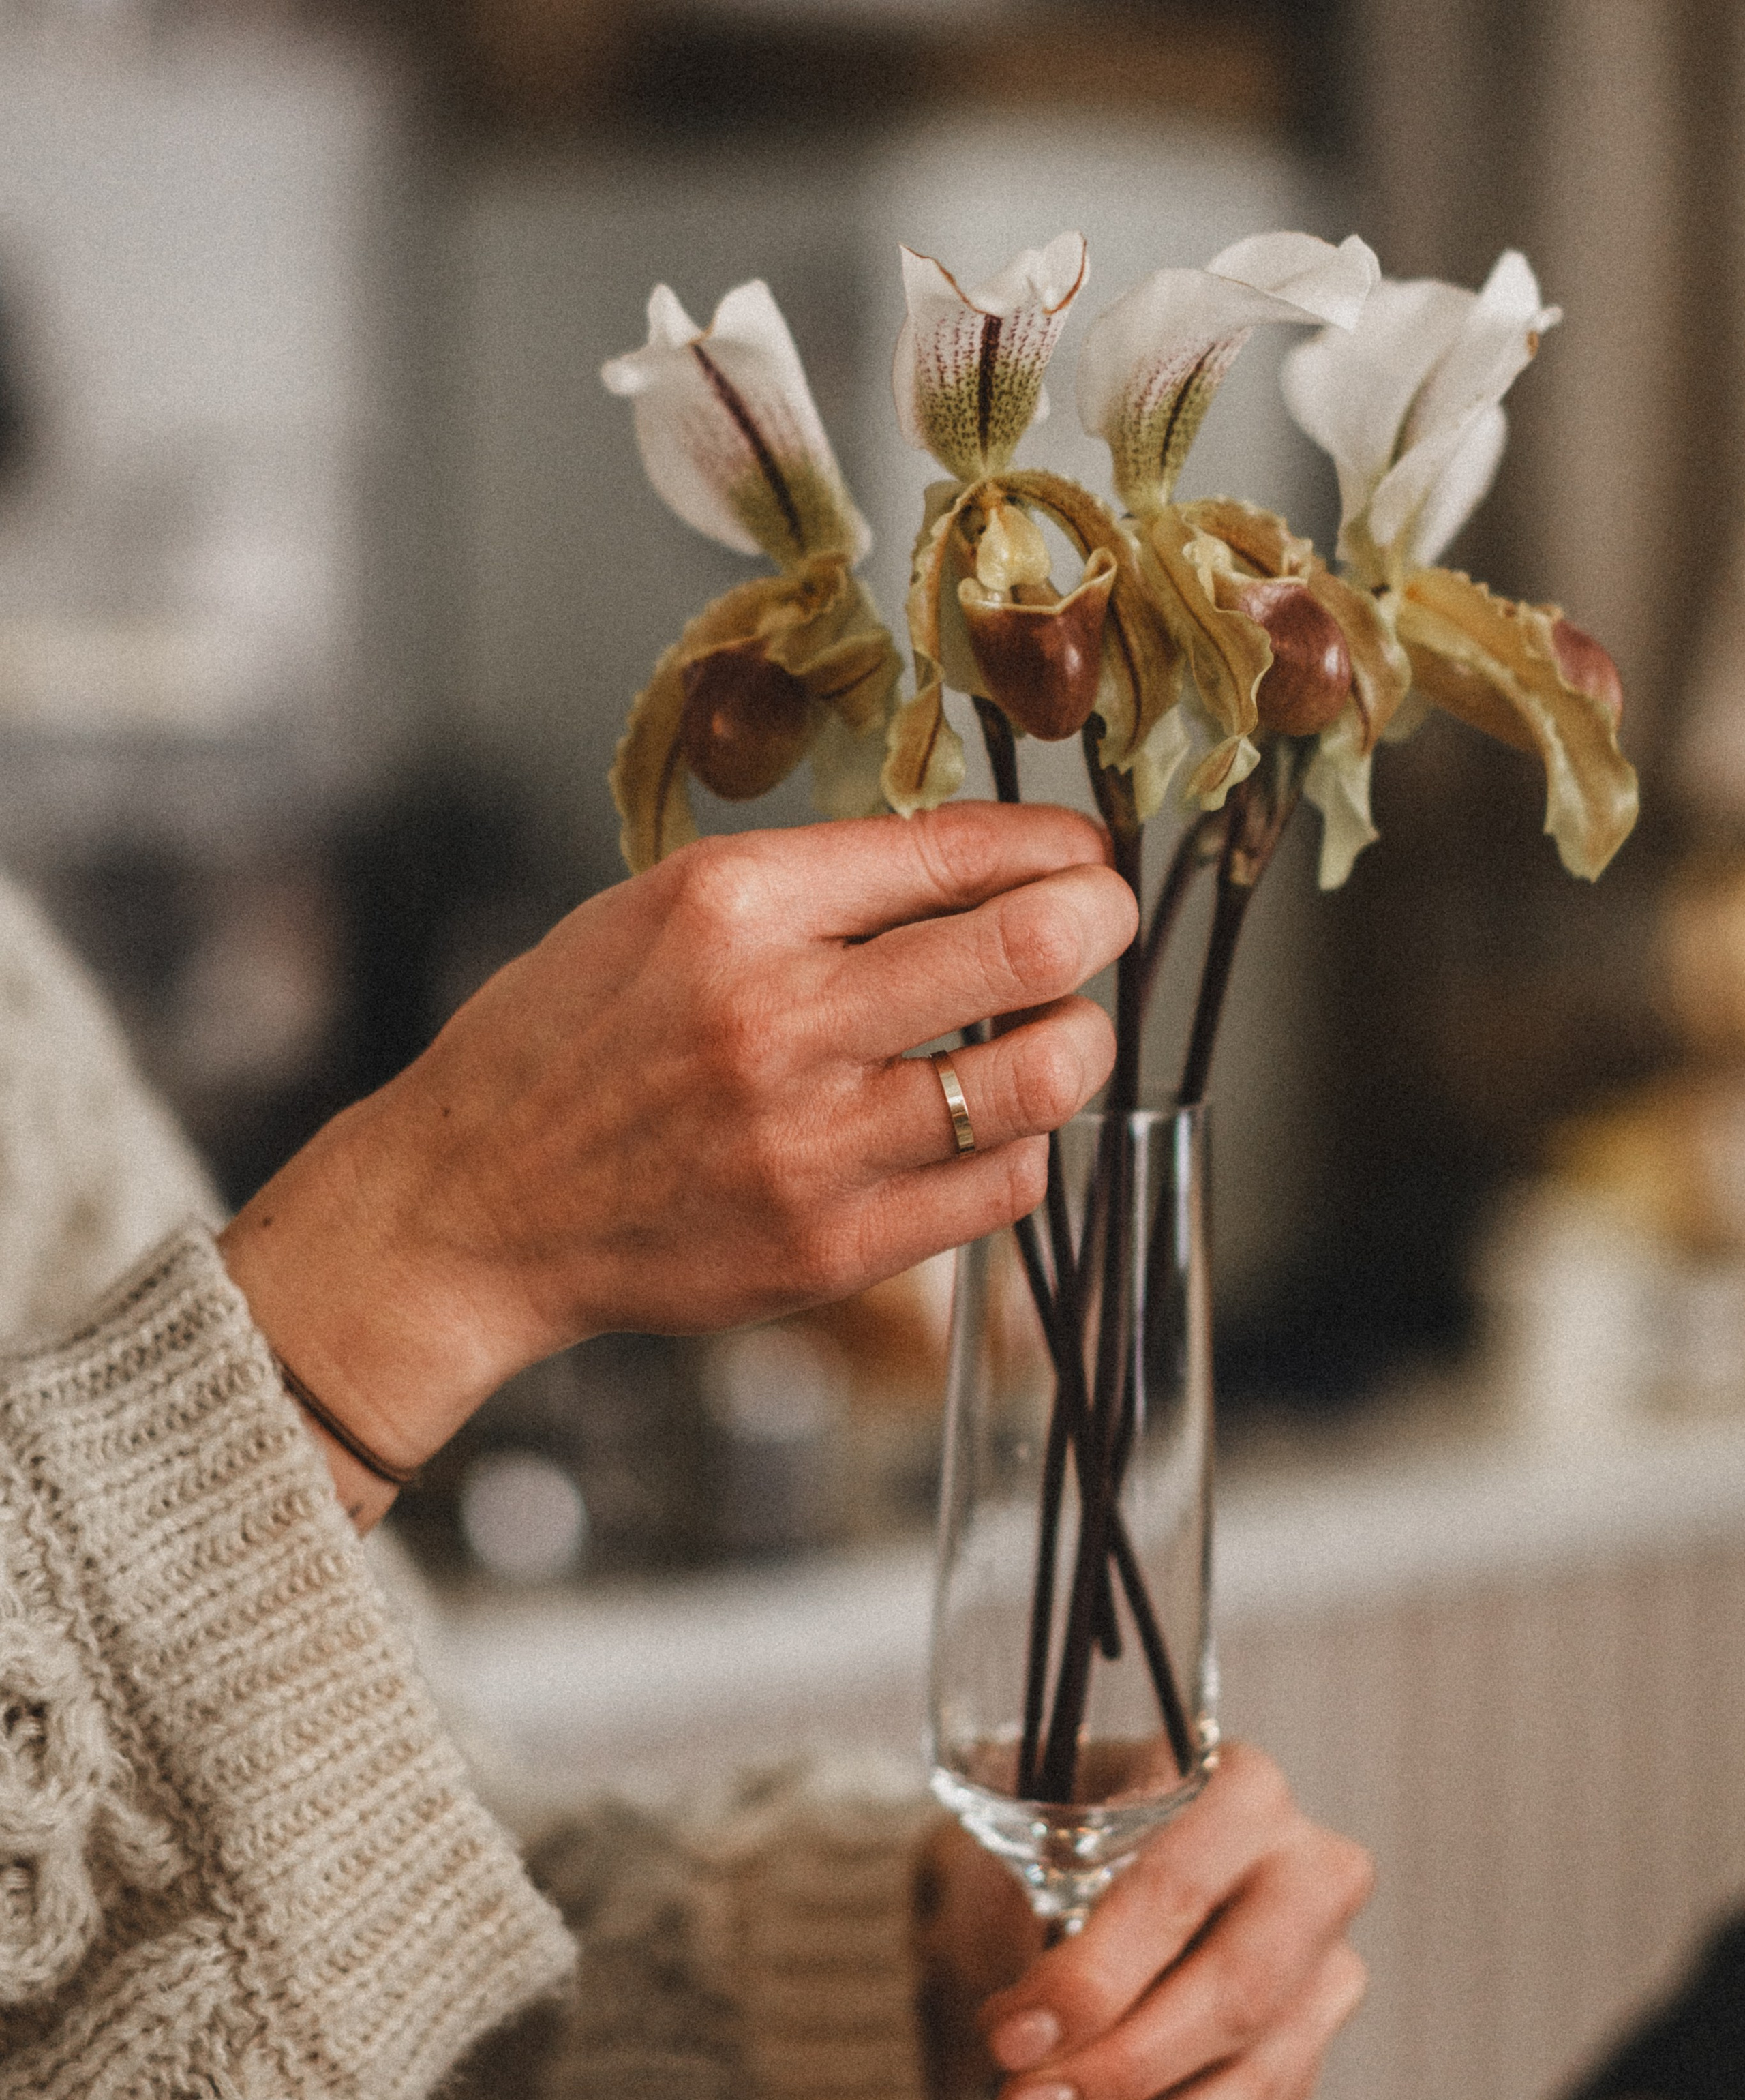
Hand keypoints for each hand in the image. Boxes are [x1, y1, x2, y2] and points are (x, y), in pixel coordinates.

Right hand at [220, 803, 1132, 1519]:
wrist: (472, 1210)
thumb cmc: (558, 1052)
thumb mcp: (657, 912)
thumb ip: (812, 888)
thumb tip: (978, 870)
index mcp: (735, 906)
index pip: (958, 849)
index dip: (1053, 845)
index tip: (1078, 853)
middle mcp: (782, 1018)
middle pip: (1033, 948)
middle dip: (1098, 921)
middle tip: (1100, 922)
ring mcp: (813, 1144)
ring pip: (1045, 1077)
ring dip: (1078, 1040)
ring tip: (1054, 1028)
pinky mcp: (833, 1248)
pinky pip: (1005, 1187)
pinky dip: (1020, 1146)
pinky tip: (981, 1125)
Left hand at [952, 1743, 1371, 2099]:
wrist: (1085, 1857)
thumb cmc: (1058, 1836)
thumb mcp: (1026, 1841)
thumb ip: (1028, 1916)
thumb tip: (1022, 2034)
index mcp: (1239, 1788)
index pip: (1176, 1890)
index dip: (1094, 1977)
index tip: (1011, 2039)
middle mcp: (1308, 1872)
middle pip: (1239, 1992)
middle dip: (1125, 2072)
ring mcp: (1324, 1969)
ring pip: (1258, 2081)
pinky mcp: (1311, 2050)